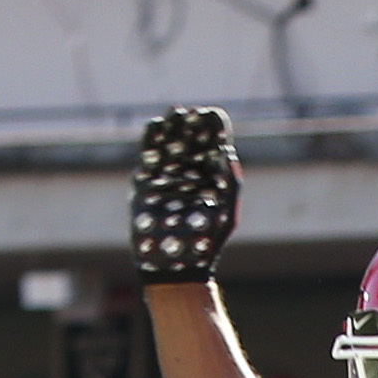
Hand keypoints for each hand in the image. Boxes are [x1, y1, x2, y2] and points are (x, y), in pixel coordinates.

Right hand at [127, 103, 238, 284]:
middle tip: (190, 113)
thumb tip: (227, 151)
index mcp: (211, 177)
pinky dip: (152, 140)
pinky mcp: (147, 183)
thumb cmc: (206, 242)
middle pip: (189, 139)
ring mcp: (168, 177)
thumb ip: (230, 181)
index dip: (211, 127)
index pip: (212, 143)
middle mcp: (190, 173)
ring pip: (169, 143)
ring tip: (174, 113)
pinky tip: (156, 125)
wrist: (176, 265)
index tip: (211, 115)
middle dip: (190, 125)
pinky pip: (148, 156)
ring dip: (171, 127)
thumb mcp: (225, 211)